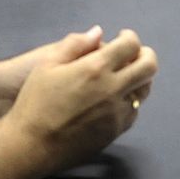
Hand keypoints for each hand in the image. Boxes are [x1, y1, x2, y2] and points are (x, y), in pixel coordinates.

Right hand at [6, 27, 158, 168]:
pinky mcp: (114, 132)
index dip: (130, 37)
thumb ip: (75, 44)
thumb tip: (98, 33)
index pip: (131, 45)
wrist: (31, 145)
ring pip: (144, 91)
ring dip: (138, 79)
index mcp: (96, 68)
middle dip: (145, 55)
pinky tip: (114, 100)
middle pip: (149, 66)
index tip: (123, 37)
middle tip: (134, 54)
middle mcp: (113, 89)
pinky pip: (132, 112)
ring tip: (124, 76)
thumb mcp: (47, 65)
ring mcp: (116, 113)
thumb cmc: (35, 102)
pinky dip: (128, 101)